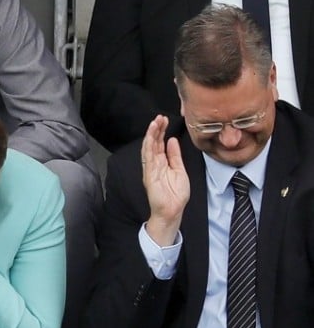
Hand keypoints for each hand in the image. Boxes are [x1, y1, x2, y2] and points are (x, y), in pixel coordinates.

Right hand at [141, 115, 189, 245]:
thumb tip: (172, 141)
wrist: (172, 211)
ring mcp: (151, 168)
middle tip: (160, 117)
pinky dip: (149, 146)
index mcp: (162, 163)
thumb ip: (175, 156)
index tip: (165, 120)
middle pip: (153, 143)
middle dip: (156, 129)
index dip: (161, 131)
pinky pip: (148, 157)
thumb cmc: (175, 194)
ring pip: (149, 147)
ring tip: (155, 122)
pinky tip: (152, 137)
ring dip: (151, 134)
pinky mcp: (149, 174)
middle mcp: (154, 164)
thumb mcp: (180, 170)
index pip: (159, 143)